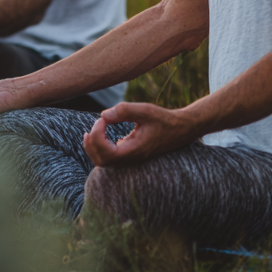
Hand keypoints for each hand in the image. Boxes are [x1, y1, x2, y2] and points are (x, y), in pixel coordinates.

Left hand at [82, 102, 196, 166]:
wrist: (180, 129)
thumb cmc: (164, 119)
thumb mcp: (145, 110)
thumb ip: (124, 111)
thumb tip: (103, 115)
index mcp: (134, 150)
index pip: (107, 153)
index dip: (98, 137)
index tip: (102, 119)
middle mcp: (131, 158)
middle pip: (102, 161)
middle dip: (91, 145)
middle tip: (94, 125)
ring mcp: (131, 157)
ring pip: (104, 161)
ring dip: (94, 146)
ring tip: (92, 130)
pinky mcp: (131, 153)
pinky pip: (110, 156)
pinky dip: (101, 146)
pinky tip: (102, 132)